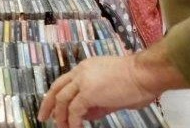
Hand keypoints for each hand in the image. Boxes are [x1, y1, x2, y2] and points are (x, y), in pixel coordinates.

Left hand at [38, 56, 157, 127]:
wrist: (145, 73)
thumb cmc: (136, 81)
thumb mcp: (112, 93)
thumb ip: (98, 103)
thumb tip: (87, 115)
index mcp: (86, 67)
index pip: (65, 81)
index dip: (56, 95)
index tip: (51, 107)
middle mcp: (81, 71)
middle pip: (57, 88)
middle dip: (48, 104)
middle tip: (43, 118)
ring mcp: (83, 81)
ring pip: (62, 100)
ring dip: (60, 117)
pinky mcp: (88, 92)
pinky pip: (74, 110)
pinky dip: (73, 122)